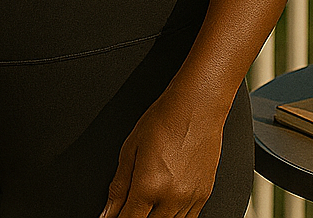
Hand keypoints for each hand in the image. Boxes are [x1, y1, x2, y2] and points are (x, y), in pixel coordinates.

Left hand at [101, 86, 225, 217]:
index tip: (115, 216)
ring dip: (155, 217)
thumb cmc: (165, 120)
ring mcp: (190, 198)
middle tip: (133, 204)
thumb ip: (118, 186)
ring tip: (151, 200)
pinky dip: (173, 217)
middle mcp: (171, 197)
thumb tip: (108, 212)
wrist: (197, 106)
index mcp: (148, 186)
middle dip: (136, 217)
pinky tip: (166, 205)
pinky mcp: (204, 195)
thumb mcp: (130, 150)